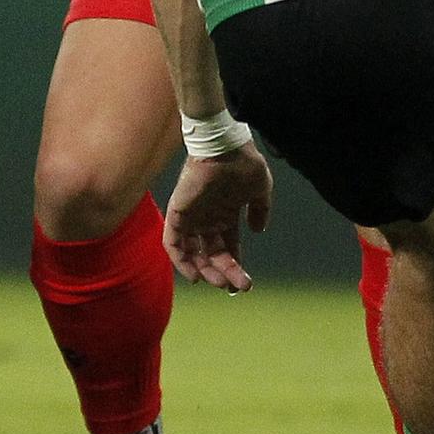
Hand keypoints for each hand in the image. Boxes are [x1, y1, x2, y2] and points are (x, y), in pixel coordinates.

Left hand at [163, 145, 272, 292]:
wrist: (226, 147)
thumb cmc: (243, 163)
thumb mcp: (260, 189)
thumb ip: (260, 210)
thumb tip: (257, 230)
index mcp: (225, 214)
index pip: (226, 247)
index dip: (234, 266)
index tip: (244, 283)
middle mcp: (207, 218)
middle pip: (211, 254)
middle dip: (224, 273)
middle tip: (237, 286)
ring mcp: (191, 216)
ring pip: (193, 253)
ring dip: (205, 271)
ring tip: (221, 283)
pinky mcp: (177, 212)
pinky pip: (173, 243)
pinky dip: (181, 261)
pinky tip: (195, 275)